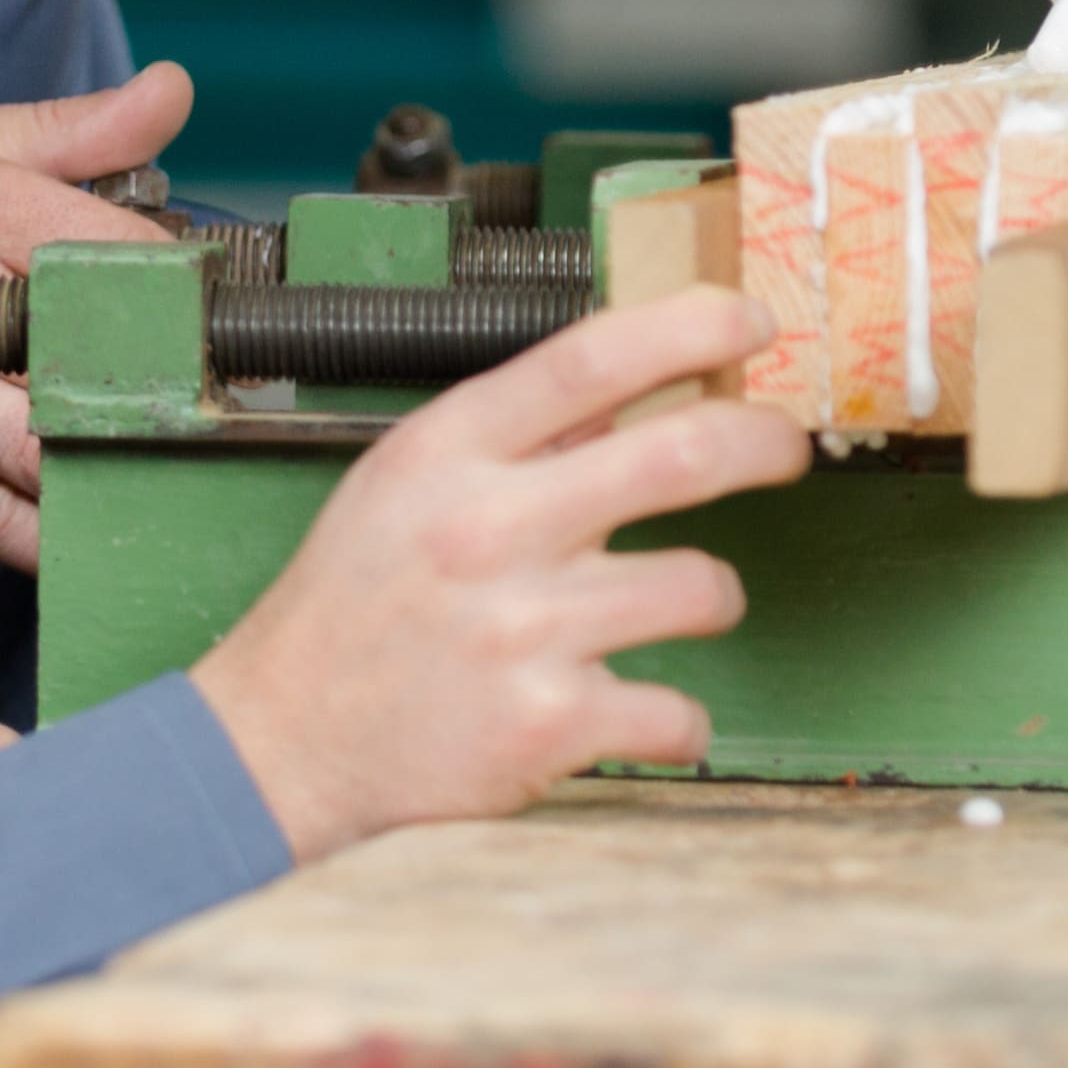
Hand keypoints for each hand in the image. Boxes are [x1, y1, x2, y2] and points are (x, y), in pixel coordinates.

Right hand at [0, 65, 193, 570]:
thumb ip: (62, 133)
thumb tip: (170, 95)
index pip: (126, 258)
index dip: (188, 292)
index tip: (226, 316)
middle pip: (101, 371)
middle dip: (168, 397)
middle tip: (225, 414)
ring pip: (52, 459)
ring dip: (116, 473)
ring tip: (172, 477)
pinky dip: (48, 535)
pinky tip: (93, 530)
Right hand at [186, 289, 809, 862]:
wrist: (282, 748)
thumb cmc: (353, 609)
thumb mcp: (405, 486)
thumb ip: (515, 438)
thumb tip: (635, 387)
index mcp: (447, 454)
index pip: (589, 357)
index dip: (690, 325)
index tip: (749, 319)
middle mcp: (486, 531)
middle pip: (680, 454)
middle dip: (764, 441)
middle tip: (786, 447)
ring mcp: (521, 632)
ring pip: (703, 589)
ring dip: (713, 598)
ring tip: (680, 608)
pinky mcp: (547, 728)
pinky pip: (680, 712)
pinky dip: (679, 722)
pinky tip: (642, 715)